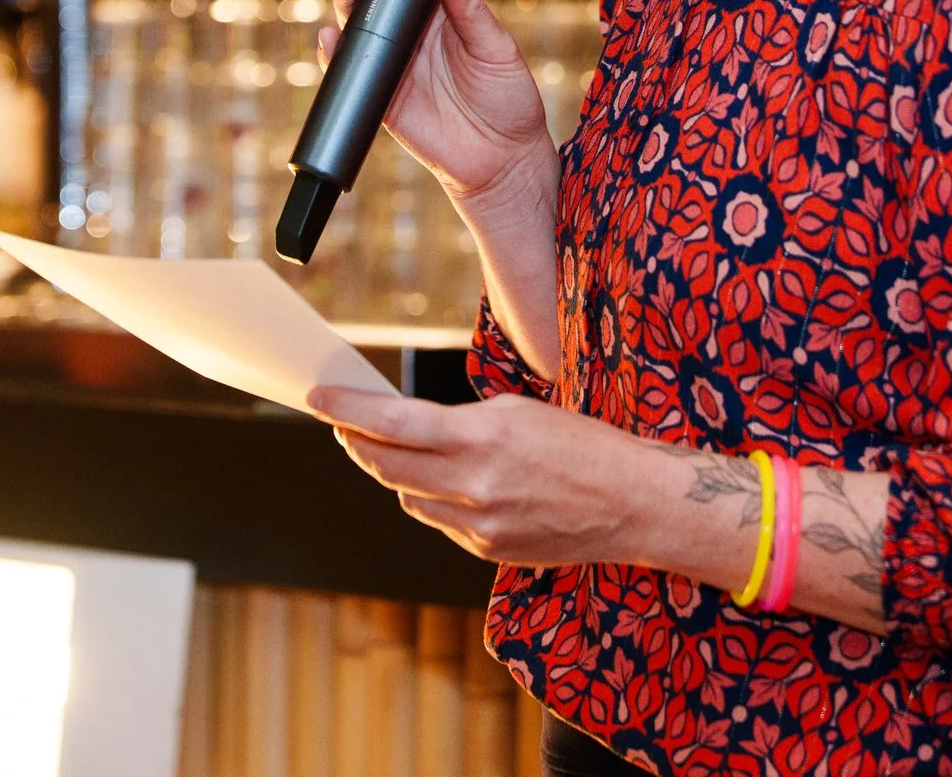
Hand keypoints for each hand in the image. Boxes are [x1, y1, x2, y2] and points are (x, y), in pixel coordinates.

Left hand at [308, 386, 658, 568]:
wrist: (632, 502)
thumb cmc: (583, 445)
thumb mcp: (518, 412)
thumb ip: (460, 422)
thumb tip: (409, 427)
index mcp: (481, 437)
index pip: (392, 424)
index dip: (348, 412)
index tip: (319, 400)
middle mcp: (473, 485)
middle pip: (387, 465)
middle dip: (358, 442)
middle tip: (344, 425)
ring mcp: (478, 524)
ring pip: (409, 496)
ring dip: (397, 472)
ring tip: (398, 449)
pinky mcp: (487, 550)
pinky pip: (440, 521)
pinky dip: (435, 500)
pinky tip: (449, 484)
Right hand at [326, 0, 551, 209]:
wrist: (503, 161)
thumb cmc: (507, 99)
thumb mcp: (497, 48)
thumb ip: (472, 9)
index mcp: (438, 4)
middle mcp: (407, 24)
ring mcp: (388, 56)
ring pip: (356, 14)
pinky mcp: (377, 92)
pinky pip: (347, 66)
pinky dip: (335, 50)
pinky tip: (332, 33)